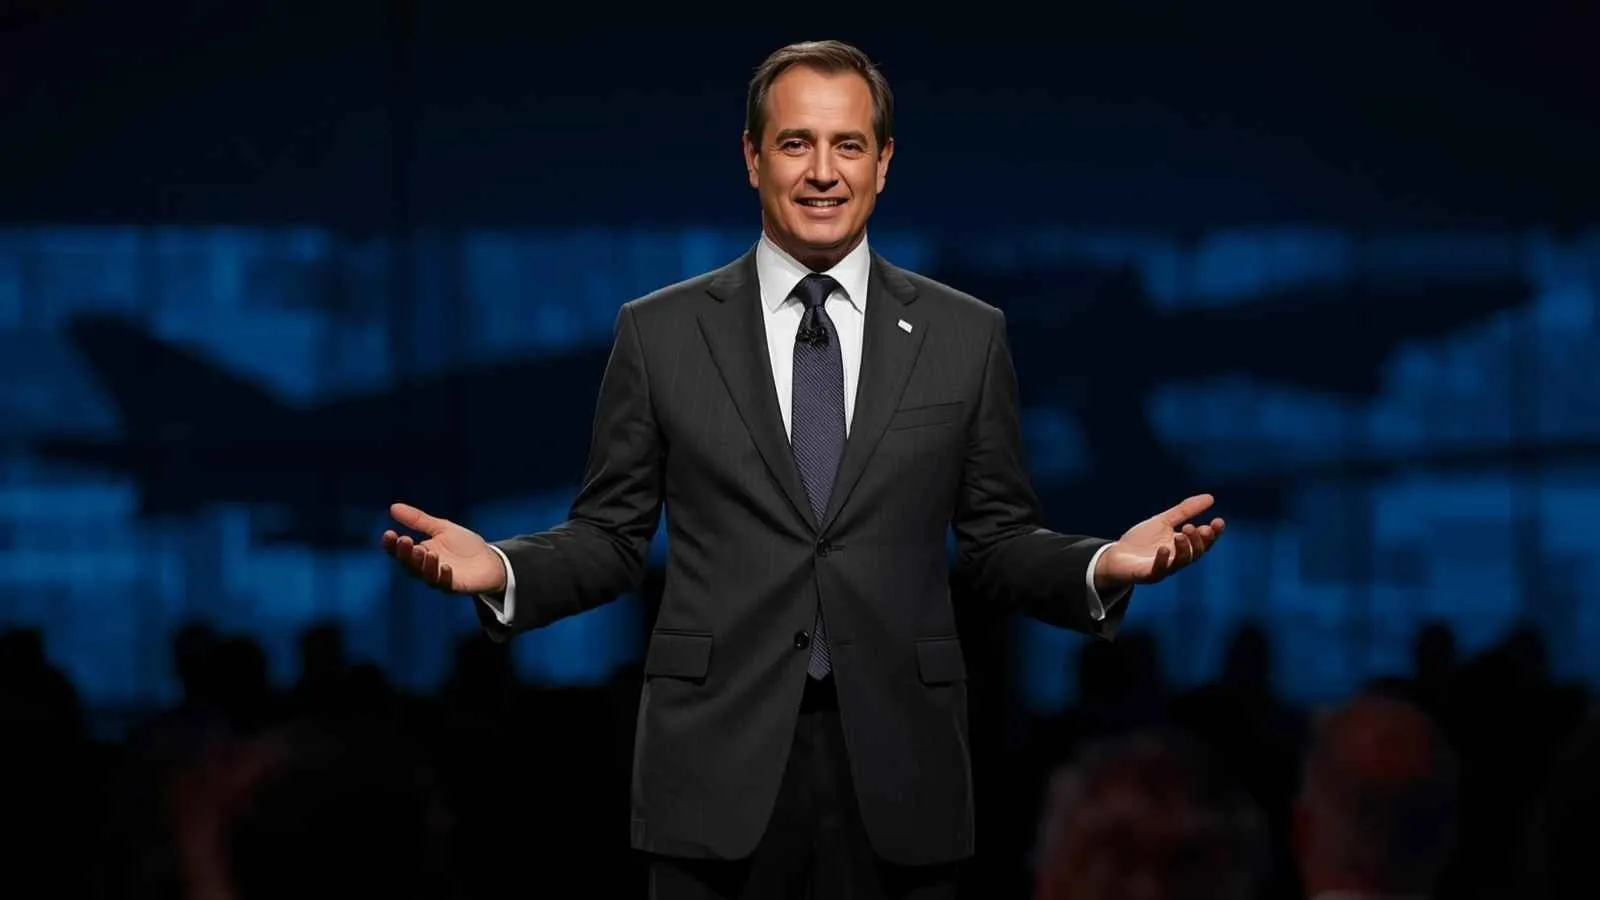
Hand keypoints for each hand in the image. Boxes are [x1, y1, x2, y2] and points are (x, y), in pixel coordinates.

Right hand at [381, 502, 506, 593]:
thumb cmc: (464, 545)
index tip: (389, 533)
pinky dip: (443, 576)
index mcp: (421, 554)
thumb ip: (419, 520)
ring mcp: (440, 579)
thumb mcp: (442, 528)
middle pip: (409, 565)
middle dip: (405, 554)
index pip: (401, 551)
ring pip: (426, 575)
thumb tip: (393, 507)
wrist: (490, 560)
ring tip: (424, 550)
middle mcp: (426, 568)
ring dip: (423, 564)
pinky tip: (445, 566)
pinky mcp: (455, 586)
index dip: (392, 545)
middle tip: (406, 540)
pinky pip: (446, 584)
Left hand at [1095, 493, 1224, 588]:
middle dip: (1198, 540)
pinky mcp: (1147, 575)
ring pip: (1180, 562)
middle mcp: (1177, 560)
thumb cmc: (1141, 540)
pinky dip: (1163, 560)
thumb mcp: (1164, 521)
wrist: (1115, 555)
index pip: (1203, 542)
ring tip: (1181, 533)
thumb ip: (1184, 511)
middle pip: (1195, 553)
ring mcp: (1163, 569)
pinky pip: (1158, 570)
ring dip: (1184, 548)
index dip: (1213, 534)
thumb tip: (1210, 498)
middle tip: (1193, 527)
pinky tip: (1163, 548)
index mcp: (1182, 547)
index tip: (1218, 521)